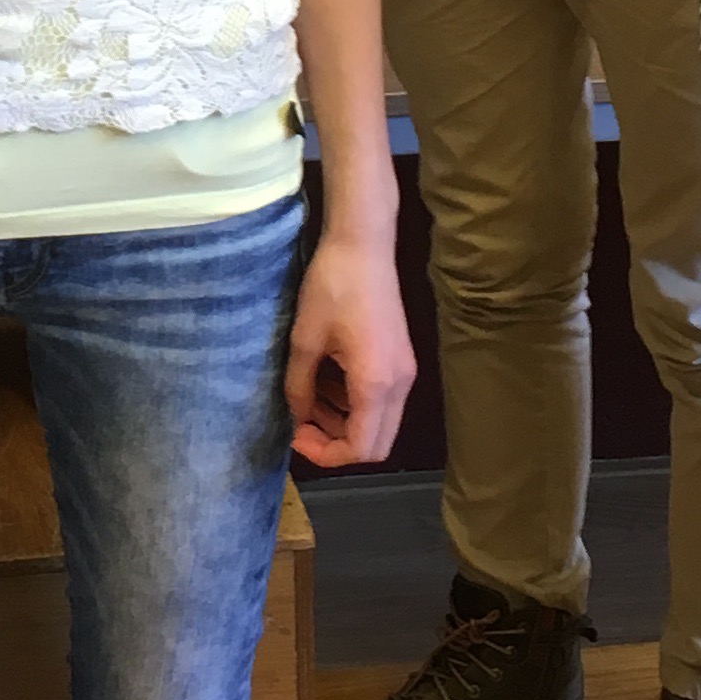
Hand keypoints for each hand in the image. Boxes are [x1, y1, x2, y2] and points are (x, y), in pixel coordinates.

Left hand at [286, 223, 416, 468]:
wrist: (364, 245)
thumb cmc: (333, 286)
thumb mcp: (304, 340)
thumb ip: (300, 387)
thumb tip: (298, 417)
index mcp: (375, 383)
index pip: (360, 449)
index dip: (325, 454)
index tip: (295, 436)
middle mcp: (399, 384)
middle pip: (377, 445)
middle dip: (337, 445)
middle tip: (303, 425)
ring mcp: (405, 372)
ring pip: (381, 424)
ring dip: (345, 424)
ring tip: (310, 402)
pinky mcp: (401, 360)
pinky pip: (382, 401)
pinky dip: (356, 405)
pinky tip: (328, 383)